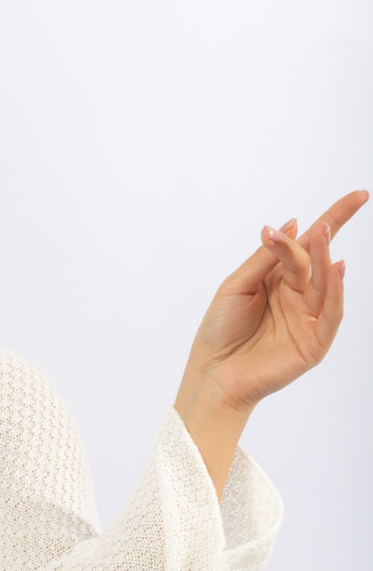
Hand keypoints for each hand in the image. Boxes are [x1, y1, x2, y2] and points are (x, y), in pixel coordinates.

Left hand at [182, 188, 367, 413]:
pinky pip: (331, 312)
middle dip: (319, 241)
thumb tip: (292, 224)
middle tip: (321, 224)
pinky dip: (335, 290)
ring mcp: (308, 319)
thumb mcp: (237, 285)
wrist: (212, 375)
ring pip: (323, 282)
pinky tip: (335, 268)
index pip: (309, 245)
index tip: (357, 195)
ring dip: (325, 258)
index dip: (333, 219)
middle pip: (315, 260)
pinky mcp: (314, 342)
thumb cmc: (219, 332)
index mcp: (278, 279)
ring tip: (323, 235)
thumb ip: (266, 257)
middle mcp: (297, 296)